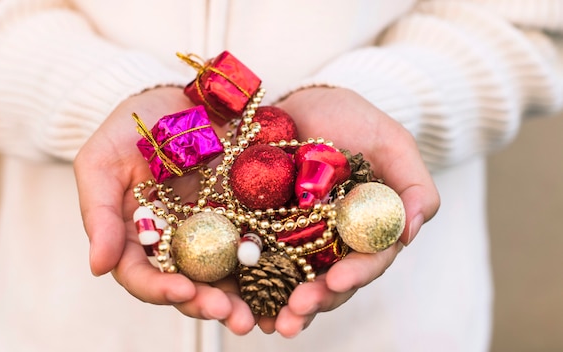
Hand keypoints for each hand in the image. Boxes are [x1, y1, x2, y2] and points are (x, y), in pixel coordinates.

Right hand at [74, 87, 255, 333]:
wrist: (177, 97)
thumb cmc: (130, 127)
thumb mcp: (101, 162)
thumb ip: (98, 213)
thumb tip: (97, 267)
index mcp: (137, 236)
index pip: (141, 275)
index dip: (159, 290)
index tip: (182, 291)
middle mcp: (175, 241)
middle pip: (189, 284)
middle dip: (209, 305)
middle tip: (233, 316)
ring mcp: (211, 230)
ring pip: (225, 274)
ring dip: (244, 298)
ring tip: (263, 315)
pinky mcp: (244, 214)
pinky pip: (257, 242)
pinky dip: (270, 265)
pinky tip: (288, 280)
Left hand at [256, 87, 439, 336]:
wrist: (304, 102)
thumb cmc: (354, 120)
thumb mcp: (391, 143)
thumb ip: (413, 185)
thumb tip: (412, 233)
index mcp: (366, 229)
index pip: (367, 260)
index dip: (354, 274)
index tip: (336, 281)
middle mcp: (332, 243)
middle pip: (327, 282)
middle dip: (312, 302)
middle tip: (293, 316)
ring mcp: (295, 239)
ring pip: (290, 280)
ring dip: (277, 305)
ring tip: (262, 323)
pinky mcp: (260, 229)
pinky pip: (254, 259)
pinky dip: (245, 283)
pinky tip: (232, 299)